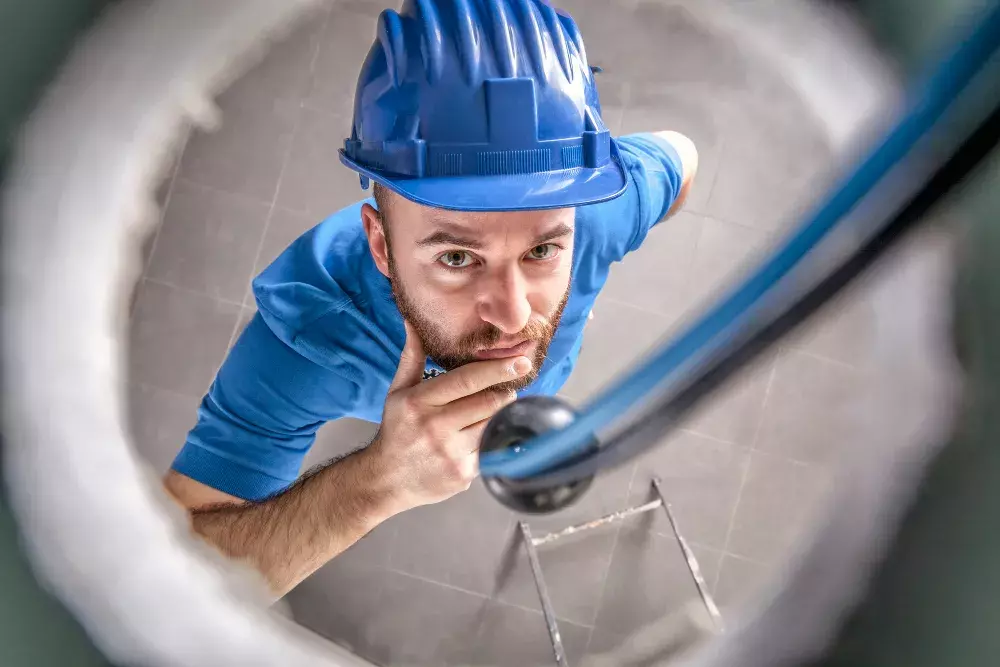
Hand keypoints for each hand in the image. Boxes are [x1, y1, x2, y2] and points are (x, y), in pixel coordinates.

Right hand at [367, 321, 531, 513]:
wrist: (387, 479)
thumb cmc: (397, 431)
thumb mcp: (398, 392)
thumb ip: (412, 357)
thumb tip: (413, 322)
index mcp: (418, 402)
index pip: (466, 380)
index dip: (497, 370)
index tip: (521, 362)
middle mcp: (434, 427)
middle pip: (488, 403)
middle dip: (504, 392)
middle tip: (508, 387)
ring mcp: (450, 453)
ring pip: (493, 424)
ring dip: (502, 415)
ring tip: (495, 410)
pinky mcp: (463, 474)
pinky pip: (491, 448)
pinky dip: (494, 438)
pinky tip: (485, 435)